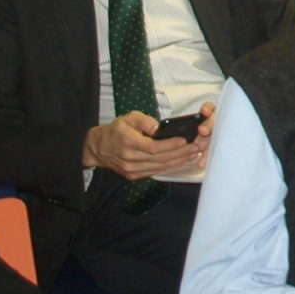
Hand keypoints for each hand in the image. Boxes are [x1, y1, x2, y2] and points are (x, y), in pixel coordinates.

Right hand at [81, 112, 201, 180]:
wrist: (98, 148)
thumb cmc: (116, 130)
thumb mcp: (128, 117)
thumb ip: (144, 121)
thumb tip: (157, 128)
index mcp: (128, 142)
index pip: (152, 147)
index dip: (170, 145)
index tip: (184, 141)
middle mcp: (129, 158)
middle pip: (159, 159)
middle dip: (180, 154)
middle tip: (196, 149)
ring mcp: (131, 169)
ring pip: (158, 168)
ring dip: (177, 162)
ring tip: (192, 156)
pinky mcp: (133, 176)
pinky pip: (154, 172)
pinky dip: (168, 168)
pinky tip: (180, 163)